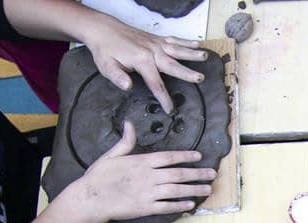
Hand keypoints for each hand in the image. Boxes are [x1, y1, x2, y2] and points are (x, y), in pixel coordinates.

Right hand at [70, 121, 214, 222]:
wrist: (90, 199)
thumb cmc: (99, 176)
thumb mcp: (111, 155)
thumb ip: (125, 142)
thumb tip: (130, 124)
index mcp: (141, 162)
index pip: (169, 157)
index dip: (185, 156)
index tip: (199, 156)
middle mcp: (149, 177)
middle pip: (178, 174)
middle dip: (197, 173)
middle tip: (213, 174)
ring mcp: (148, 193)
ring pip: (177, 190)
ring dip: (194, 189)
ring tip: (208, 189)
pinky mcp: (146, 208)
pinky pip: (167, 206)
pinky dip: (180, 205)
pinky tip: (191, 205)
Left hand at [81, 14, 206, 112]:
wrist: (102, 28)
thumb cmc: (104, 49)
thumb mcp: (106, 66)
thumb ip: (117, 77)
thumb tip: (128, 87)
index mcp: (141, 60)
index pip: (156, 83)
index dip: (164, 98)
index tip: (171, 109)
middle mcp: (152, 51)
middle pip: (173, 65)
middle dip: (187, 72)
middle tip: (200, 78)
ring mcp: (155, 44)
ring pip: (177, 50)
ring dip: (192, 53)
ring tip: (205, 56)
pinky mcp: (155, 39)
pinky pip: (173, 40)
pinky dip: (186, 41)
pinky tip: (197, 43)